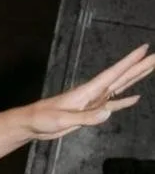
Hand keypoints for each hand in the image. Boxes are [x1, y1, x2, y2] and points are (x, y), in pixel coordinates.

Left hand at [25, 45, 154, 138]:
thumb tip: (108, 111)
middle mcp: (94, 93)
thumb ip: (85, 117)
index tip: (145, 49)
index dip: (129, 62)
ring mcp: (93, 101)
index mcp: (88, 91)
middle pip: (122, 76)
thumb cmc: (43, 119)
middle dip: (140, 66)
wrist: (32, 124)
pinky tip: (135, 98)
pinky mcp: (90, 112)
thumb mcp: (63, 120)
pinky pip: (112, 104)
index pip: (113, 73)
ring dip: (135, 78)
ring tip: (150, 68)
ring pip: (120, 87)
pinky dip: (124, 101)